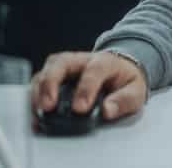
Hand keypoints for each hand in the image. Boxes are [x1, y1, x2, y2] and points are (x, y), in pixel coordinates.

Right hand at [30, 51, 147, 121]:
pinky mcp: (55, 75)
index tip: (80, 108)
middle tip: (48, 106)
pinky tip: (36, 110)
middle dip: (51, 83)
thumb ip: (124, 101)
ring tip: (39, 110)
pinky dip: (35, 95)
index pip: (93, 71)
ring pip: (46, 70)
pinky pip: (40, 81)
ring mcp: (66, 66)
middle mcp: (81, 60)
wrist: (121, 71)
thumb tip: (108, 110)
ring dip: (39, 90)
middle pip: (61, 63)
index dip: (85, 89)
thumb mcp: (136, 91)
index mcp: (105, 62)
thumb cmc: (125, 81)